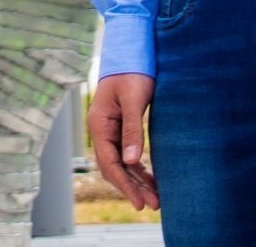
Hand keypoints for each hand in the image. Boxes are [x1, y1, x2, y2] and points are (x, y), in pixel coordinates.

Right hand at [87, 73, 158, 210]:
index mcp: (99, 124)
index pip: (110, 163)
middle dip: (132, 187)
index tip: (140, 202)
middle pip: (114, 167)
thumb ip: (132, 130)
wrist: (132, 51)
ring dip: (137, 181)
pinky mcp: (121, 128)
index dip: (125, 185)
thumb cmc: (133, 71)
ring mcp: (110, 130)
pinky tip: (151, 180)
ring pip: (121, 163)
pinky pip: (127, 154)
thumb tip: (132, 161)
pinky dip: (138, 169)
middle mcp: (101, 130)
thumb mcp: (135, 99)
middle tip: (152, 205)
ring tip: (155, 198)